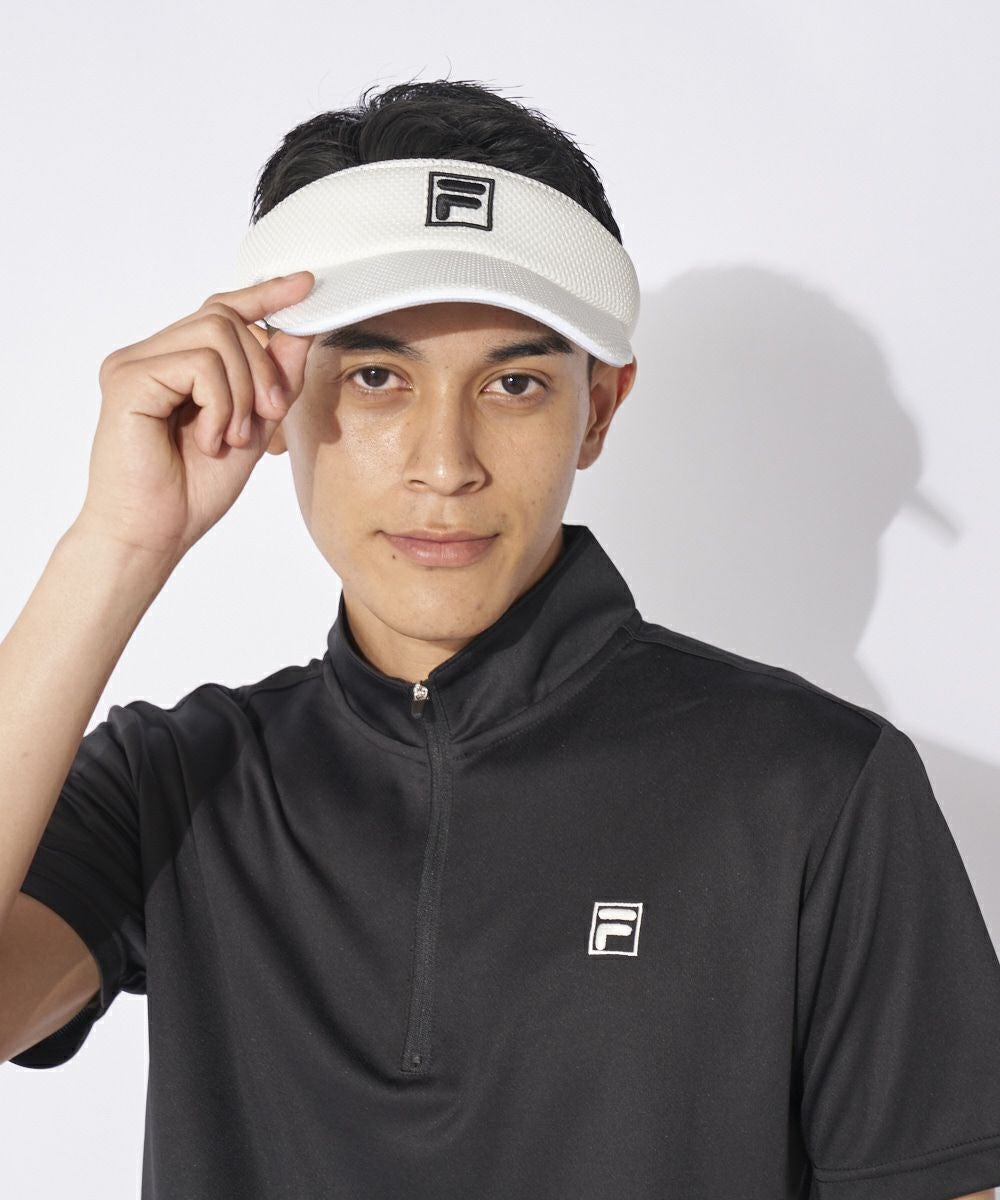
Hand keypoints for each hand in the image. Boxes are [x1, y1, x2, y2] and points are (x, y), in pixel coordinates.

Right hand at [75, 271, 314, 563]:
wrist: (154, 535)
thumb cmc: (192, 490)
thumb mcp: (253, 426)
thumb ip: (274, 380)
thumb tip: (301, 330)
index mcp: (174, 362)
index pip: (221, 310)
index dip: (265, 295)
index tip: (305, 284)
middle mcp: (149, 355)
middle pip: (226, 319)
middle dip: (262, 369)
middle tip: (265, 417)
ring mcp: (134, 363)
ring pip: (217, 334)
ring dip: (242, 392)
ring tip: (230, 437)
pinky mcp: (128, 378)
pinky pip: (200, 364)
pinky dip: (220, 405)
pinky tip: (208, 440)